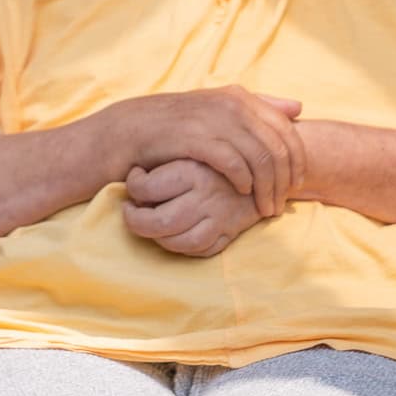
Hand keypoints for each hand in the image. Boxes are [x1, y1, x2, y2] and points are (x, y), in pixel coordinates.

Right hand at [106, 86, 304, 216]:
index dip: (298, 160)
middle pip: (278, 148)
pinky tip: (241, 193)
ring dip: (268, 189)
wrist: (131, 130)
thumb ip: (259, 105)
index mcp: (239, 96)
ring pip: (261, 159)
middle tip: (281, 204)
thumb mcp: (218, 107)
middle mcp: (231, 104)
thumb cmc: (178, 125)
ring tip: (266, 208)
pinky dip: (244, 182)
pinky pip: (235, 164)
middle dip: (285, 181)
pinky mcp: (197, 139)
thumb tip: (298, 107)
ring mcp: (214, 120)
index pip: (287, 130)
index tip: (296, 184)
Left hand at [121, 159, 262, 255]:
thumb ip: (166, 156)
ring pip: (178, 242)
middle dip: (135, 220)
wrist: (265, 165)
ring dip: (156, 237)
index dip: (132, 186)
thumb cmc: (217, 152)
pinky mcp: (229, 232)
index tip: (135, 177)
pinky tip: (172, 233)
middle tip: (130, 210)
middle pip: (159, 222)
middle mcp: (205, 196)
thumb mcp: (192, 145)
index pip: (146, 188)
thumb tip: (133, 173)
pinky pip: (200, 250)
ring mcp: (219, 217)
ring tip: (148, 223)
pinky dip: (181, 247)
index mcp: (192, 170)